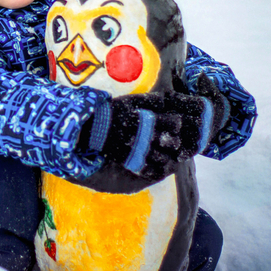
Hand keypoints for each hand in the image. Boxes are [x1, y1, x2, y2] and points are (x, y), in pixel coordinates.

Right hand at [81, 75, 228, 181]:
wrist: (93, 128)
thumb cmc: (113, 111)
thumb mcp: (131, 100)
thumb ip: (151, 100)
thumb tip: (167, 98)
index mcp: (148, 120)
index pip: (174, 124)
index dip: (177, 124)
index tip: (174, 123)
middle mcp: (147, 137)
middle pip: (173, 143)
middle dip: (176, 141)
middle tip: (174, 140)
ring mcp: (140, 152)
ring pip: (165, 159)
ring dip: (170, 156)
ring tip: (170, 154)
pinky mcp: (133, 162)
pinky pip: (151, 171)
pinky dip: (159, 170)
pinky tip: (161, 166)